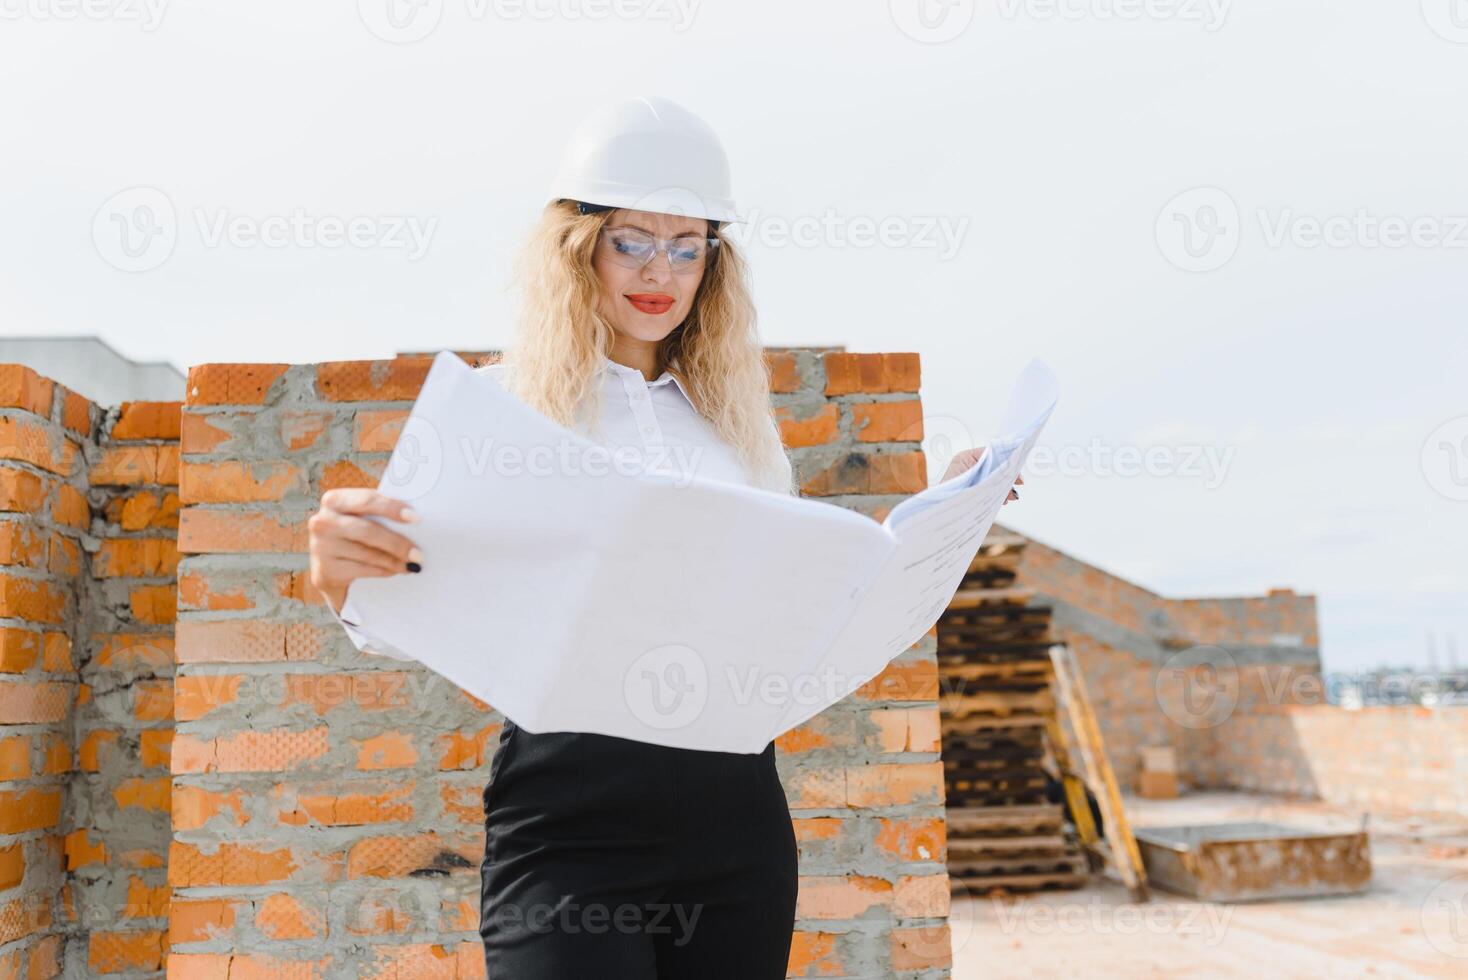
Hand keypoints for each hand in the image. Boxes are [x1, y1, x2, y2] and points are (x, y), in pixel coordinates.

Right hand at [308, 488, 422, 614]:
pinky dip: (383, 571)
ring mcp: (320, 548)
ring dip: (395, 561)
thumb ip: (380, 513)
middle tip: (419, 554)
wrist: (331, 569)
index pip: (367, 500)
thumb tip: (416, 519)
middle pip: (368, 531)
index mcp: (334, 500)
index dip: (392, 508)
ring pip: (367, 554)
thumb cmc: (355, 536)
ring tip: (413, 564)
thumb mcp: (362, 518)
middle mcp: (322, 522)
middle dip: (397, 543)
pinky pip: (362, 570)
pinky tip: (395, 571)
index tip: (416, 518)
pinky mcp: (324, 571)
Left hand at [941, 448, 1023, 504]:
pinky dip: (995, 493)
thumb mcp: (975, 480)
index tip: (1016, 473)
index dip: (1007, 461)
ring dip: (1003, 487)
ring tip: (1010, 497)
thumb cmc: (952, 494)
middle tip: (1018, 485)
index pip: (992, 453)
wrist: (938, 513)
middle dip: (1007, 477)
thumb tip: (1008, 470)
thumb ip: (991, 472)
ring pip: (992, 477)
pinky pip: (987, 486)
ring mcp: (969, 476)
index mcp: (965, 457)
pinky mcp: (970, 487)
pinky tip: (1002, 500)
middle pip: (994, 466)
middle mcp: (967, 464)